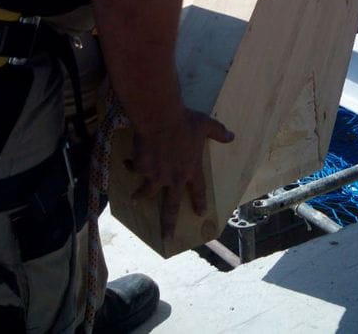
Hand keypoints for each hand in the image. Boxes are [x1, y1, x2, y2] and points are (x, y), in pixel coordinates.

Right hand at [129, 108, 233, 239]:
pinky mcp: (141, 167)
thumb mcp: (206, 125)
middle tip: (167, 238)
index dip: (199, 202)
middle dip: (168, 224)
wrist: (160, 119)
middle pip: (171, 206)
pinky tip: (126, 163)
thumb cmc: (185, 121)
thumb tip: (232, 136)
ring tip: (135, 199)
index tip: (199, 214)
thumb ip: (219, 132)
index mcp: (191, 169)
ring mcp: (155, 175)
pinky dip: (130, 166)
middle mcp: (173, 177)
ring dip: (141, 196)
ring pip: (148, 192)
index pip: (198, 191)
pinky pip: (135, 169)